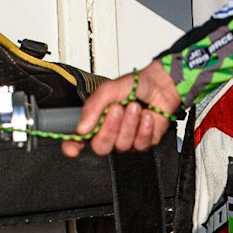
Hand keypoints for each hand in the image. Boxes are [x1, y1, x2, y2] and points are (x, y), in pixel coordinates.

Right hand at [61, 60, 180, 156]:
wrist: (160, 84)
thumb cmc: (134, 85)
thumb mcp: (108, 90)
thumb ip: (93, 107)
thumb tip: (81, 128)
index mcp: (96, 121)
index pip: (78, 140)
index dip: (73, 146)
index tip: (73, 148)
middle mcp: (109, 132)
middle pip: (101, 147)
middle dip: (110, 128)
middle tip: (117, 109)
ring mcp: (126, 139)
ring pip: (122, 145)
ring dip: (129, 123)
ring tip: (135, 106)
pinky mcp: (144, 142)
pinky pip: (140, 144)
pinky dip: (144, 128)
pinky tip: (146, 116)